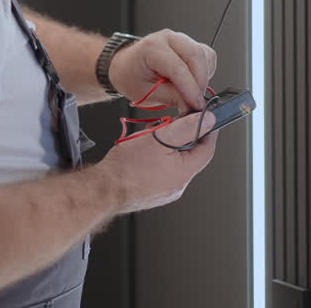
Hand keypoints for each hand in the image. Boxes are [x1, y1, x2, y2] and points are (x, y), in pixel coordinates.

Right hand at [98, 110, 217, 212]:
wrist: (103, 189)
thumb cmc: (126, 166)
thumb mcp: (160, 138)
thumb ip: (186, 128)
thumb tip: (207, 120)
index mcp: (184, 172)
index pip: (207, 149)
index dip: (208, 131)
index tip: (205, 119)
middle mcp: (178, 185)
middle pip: (190, 155)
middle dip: (183, 137)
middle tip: (170, 125)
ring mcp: (165, 190)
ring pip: (175, 163)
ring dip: (168, 148)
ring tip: (152, 138)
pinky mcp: (153, 192)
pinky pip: (163, 171)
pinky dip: (158, 159)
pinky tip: (144, 153)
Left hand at [108, 30, 216, 110]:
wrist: (125, 66)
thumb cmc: (130, 76)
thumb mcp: (145, 93)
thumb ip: (172, 97)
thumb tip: (192, 105)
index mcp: (152, 47)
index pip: (179, 68)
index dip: (191, 89)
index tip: (196, 105)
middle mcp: (168, 38)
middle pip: (196, 56)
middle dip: (201, 82)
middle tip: (197, 101)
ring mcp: (179, 39)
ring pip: (204, 54)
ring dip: (204, 76)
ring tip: (192, 91)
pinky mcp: (188, 44)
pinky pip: (206, 55)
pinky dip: (205, 70)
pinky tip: (193, 81)